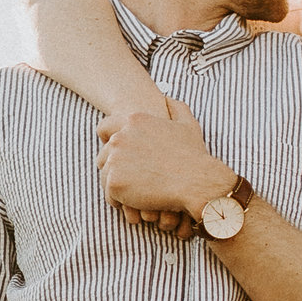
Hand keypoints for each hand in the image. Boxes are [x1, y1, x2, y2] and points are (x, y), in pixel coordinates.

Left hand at [98, 100, 224, 223]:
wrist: (197, 182)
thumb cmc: (194, 155)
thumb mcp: (187, 124)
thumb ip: (175, 107)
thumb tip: (166, 97)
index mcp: (134, 120)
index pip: (105, 129)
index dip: (111, 143)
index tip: (122, 156)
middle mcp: (120, 137)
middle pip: (104, 154)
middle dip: (115, 167)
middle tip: (130, 180)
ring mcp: (115, 159)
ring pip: (105, 175)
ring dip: (117, 184)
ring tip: (133, 193)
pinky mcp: (114, 182)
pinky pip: (109, 194)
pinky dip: (119, 200)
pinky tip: (134, 203)